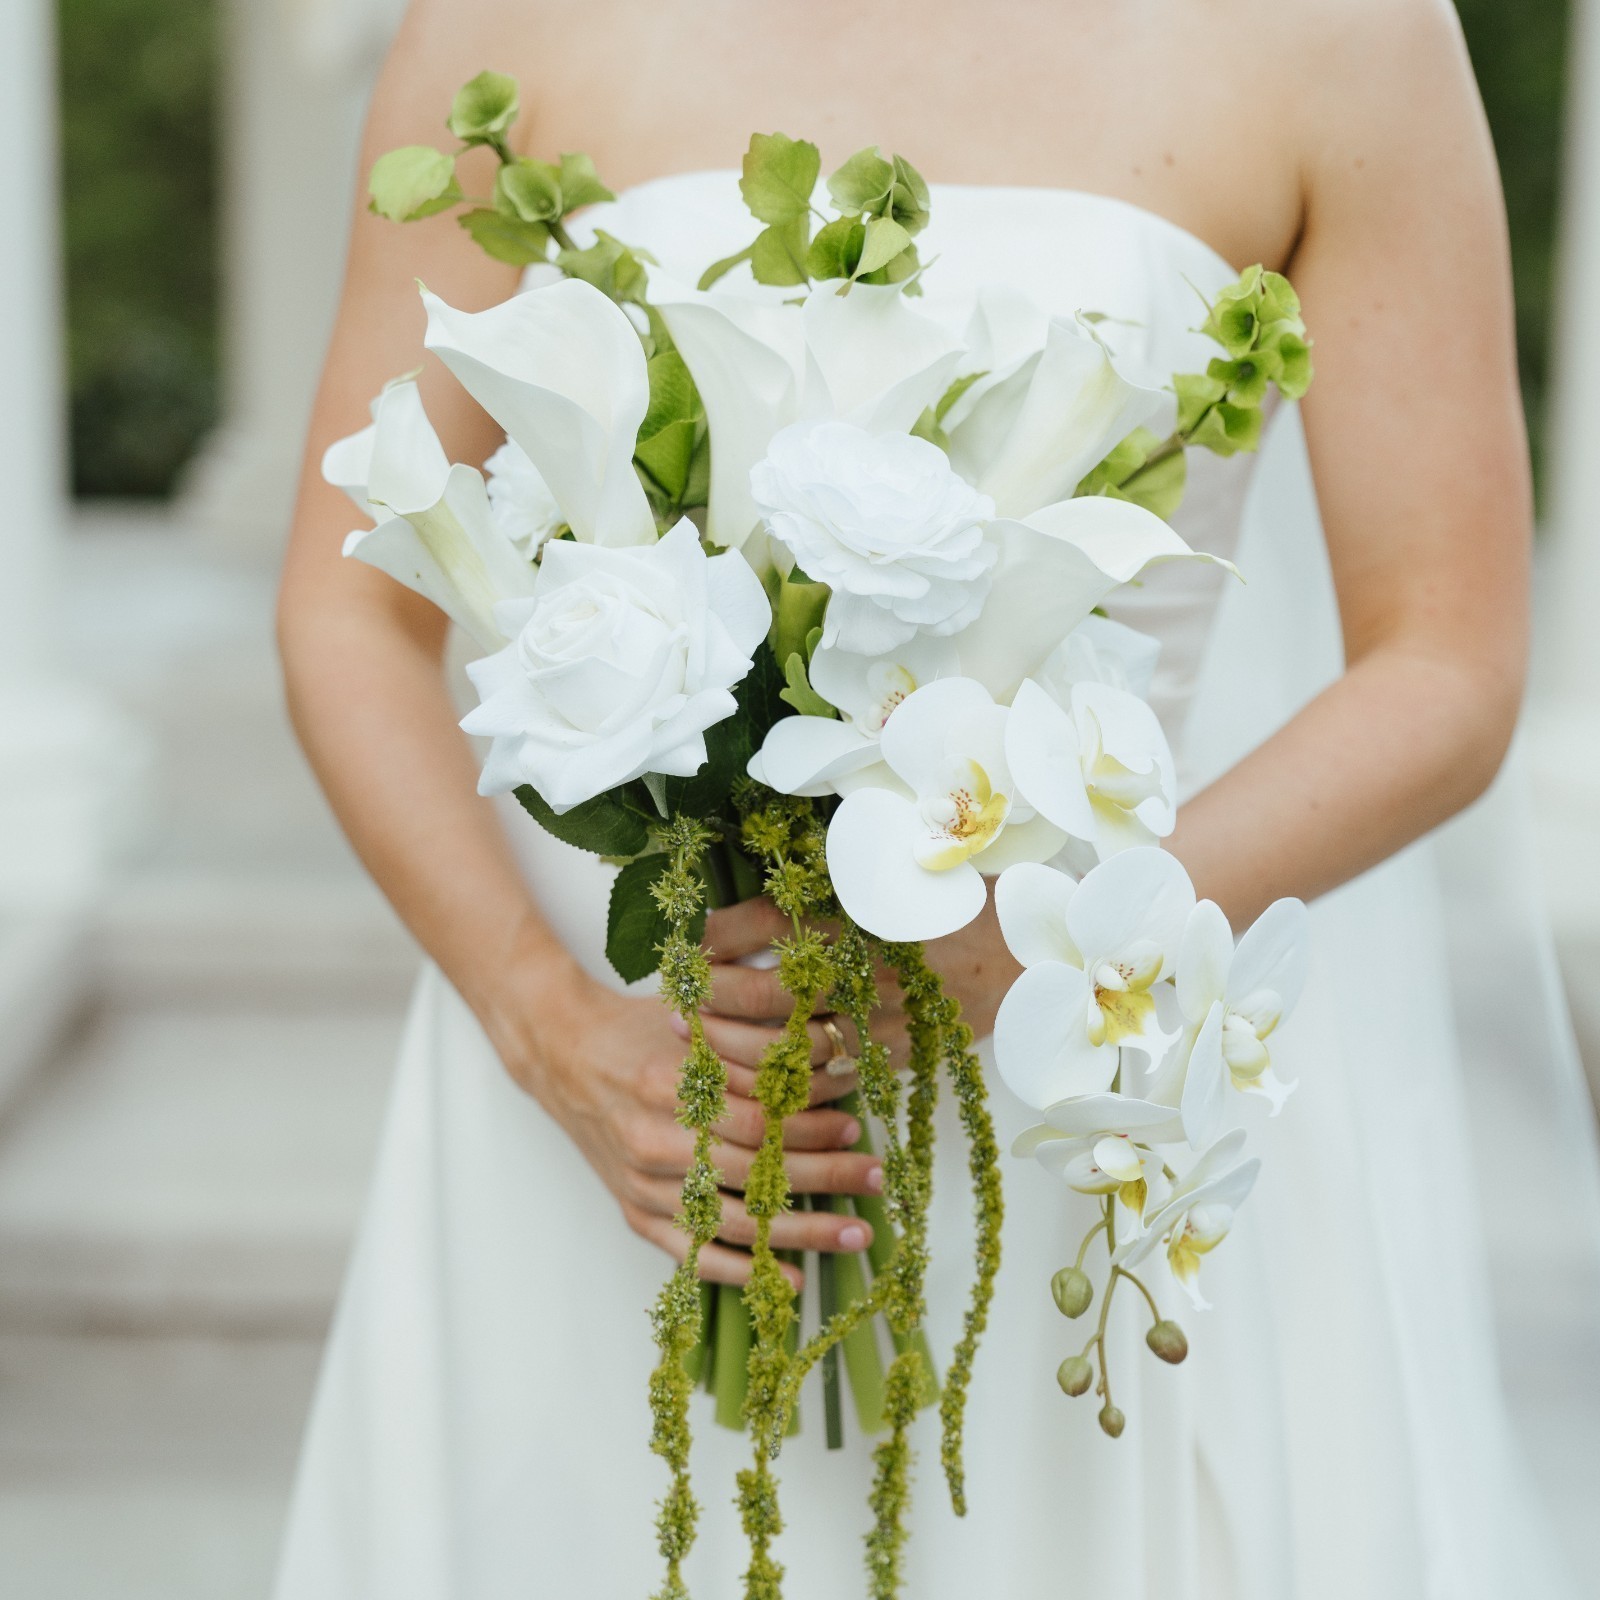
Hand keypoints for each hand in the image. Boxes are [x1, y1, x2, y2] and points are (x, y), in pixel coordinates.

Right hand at [485, 936, 881, 1287]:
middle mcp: (653, 1139)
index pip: (755, 1119)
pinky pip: (692, 1254)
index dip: (810, 1127)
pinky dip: (743, 1271)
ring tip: (854, 1234)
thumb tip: (829, 1056)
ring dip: (801, 1231)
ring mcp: (642, 1183)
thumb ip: (749, 1039)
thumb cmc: (637, 1028)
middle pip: (754, 1172)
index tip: (856, 1128)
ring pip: (733, 1220)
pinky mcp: (633, 1211)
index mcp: (669, 1083)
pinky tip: (791, 1278)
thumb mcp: (692, 1017)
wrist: (562, 1052)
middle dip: (824, 1179)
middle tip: (876, 1181)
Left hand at [700, 895, 1020, 1068]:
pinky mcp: (899, 1057)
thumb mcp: (902, 872)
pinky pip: (832, 1080)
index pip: (776, 925)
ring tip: (698, 1041)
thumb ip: (837, 879)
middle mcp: (872, 972)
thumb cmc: (964, 904)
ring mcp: (886, 1022)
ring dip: (739, 1047)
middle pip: (773, 994)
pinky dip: (788, 1083)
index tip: (689, 940)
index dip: (724, 934)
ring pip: (796, 1047)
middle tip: (677, 999)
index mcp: (869, 916)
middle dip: (716, 999)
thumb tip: (761, 888)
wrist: (1035, 957)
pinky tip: (755, 1079)